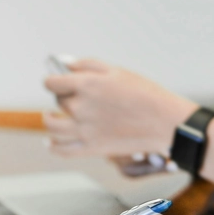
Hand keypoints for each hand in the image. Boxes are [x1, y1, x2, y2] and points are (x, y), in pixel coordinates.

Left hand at [43, 59, 197, 156]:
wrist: (164, 122)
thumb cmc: (144, 93)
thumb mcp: (117, 71)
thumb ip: (87, 65)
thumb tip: (64, 64)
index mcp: (86, 85)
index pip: (52, 82)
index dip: (52, 80)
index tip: (55, 81)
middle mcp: (80, 107)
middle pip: (58, 101)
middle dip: (62, 96)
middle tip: (72, 96)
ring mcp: (84, 130)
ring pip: (52, 126)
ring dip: (49, 119)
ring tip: (50, 116)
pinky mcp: (90, 148)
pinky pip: (62, 150)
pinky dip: (52, 146)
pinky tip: (50, 141)